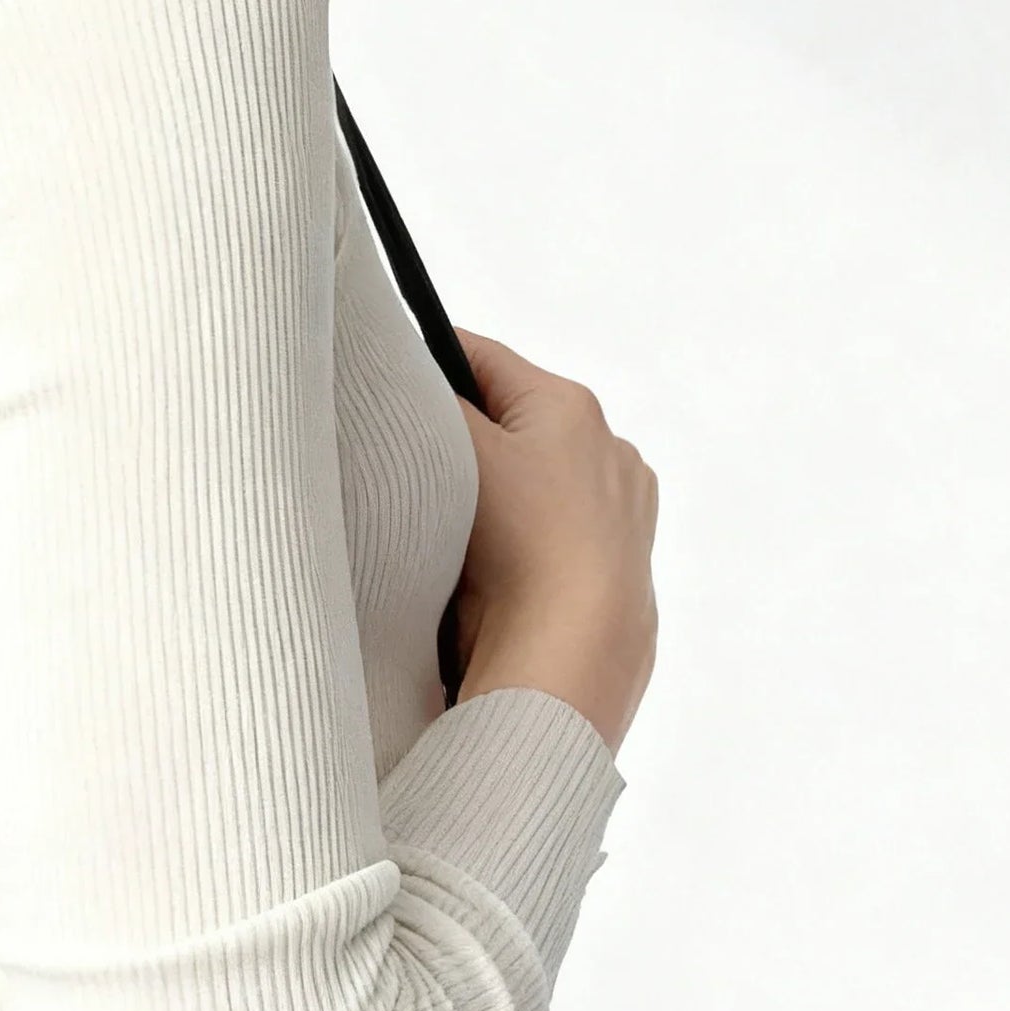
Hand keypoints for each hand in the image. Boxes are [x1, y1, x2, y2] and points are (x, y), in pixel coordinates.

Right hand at [446, 325, 658, 754]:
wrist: (575, 650)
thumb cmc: (521, 542)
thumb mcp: (457, 451)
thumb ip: (430, 404)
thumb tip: (414, 382)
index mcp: (571, 406)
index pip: (482, 360)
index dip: (427, 368)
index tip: (388, 391)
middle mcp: (608, 449)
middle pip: (510, 426)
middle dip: (462, 446)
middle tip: (414, 474)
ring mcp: (620, 512)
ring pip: (532, 485)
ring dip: (492, 500)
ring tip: (454, 536)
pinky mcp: (619, 568)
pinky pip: (552, 537)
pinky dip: (522, 545)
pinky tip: (495, 574)